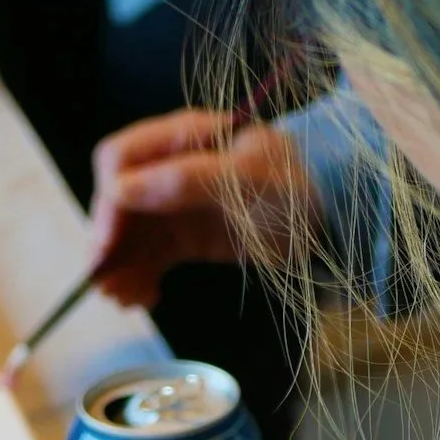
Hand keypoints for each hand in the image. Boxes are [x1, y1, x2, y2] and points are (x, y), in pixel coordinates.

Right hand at [85, 109, 314, 309]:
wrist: (333, 219)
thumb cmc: (294, 188)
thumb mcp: (244, 181)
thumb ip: (183, 181)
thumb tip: (119, 191)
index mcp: (183, 138)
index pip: (121, 160)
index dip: (107, 201)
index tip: (107, 244)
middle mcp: (169, 168)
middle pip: (117, 201)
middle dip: (108, 242)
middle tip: (107, 285)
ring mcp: (174, 204)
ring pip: (127, 234)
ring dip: (119, 267)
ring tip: (125, 301)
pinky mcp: (183, 236)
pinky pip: (147, 256)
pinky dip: (139, 278)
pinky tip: (145, 298)